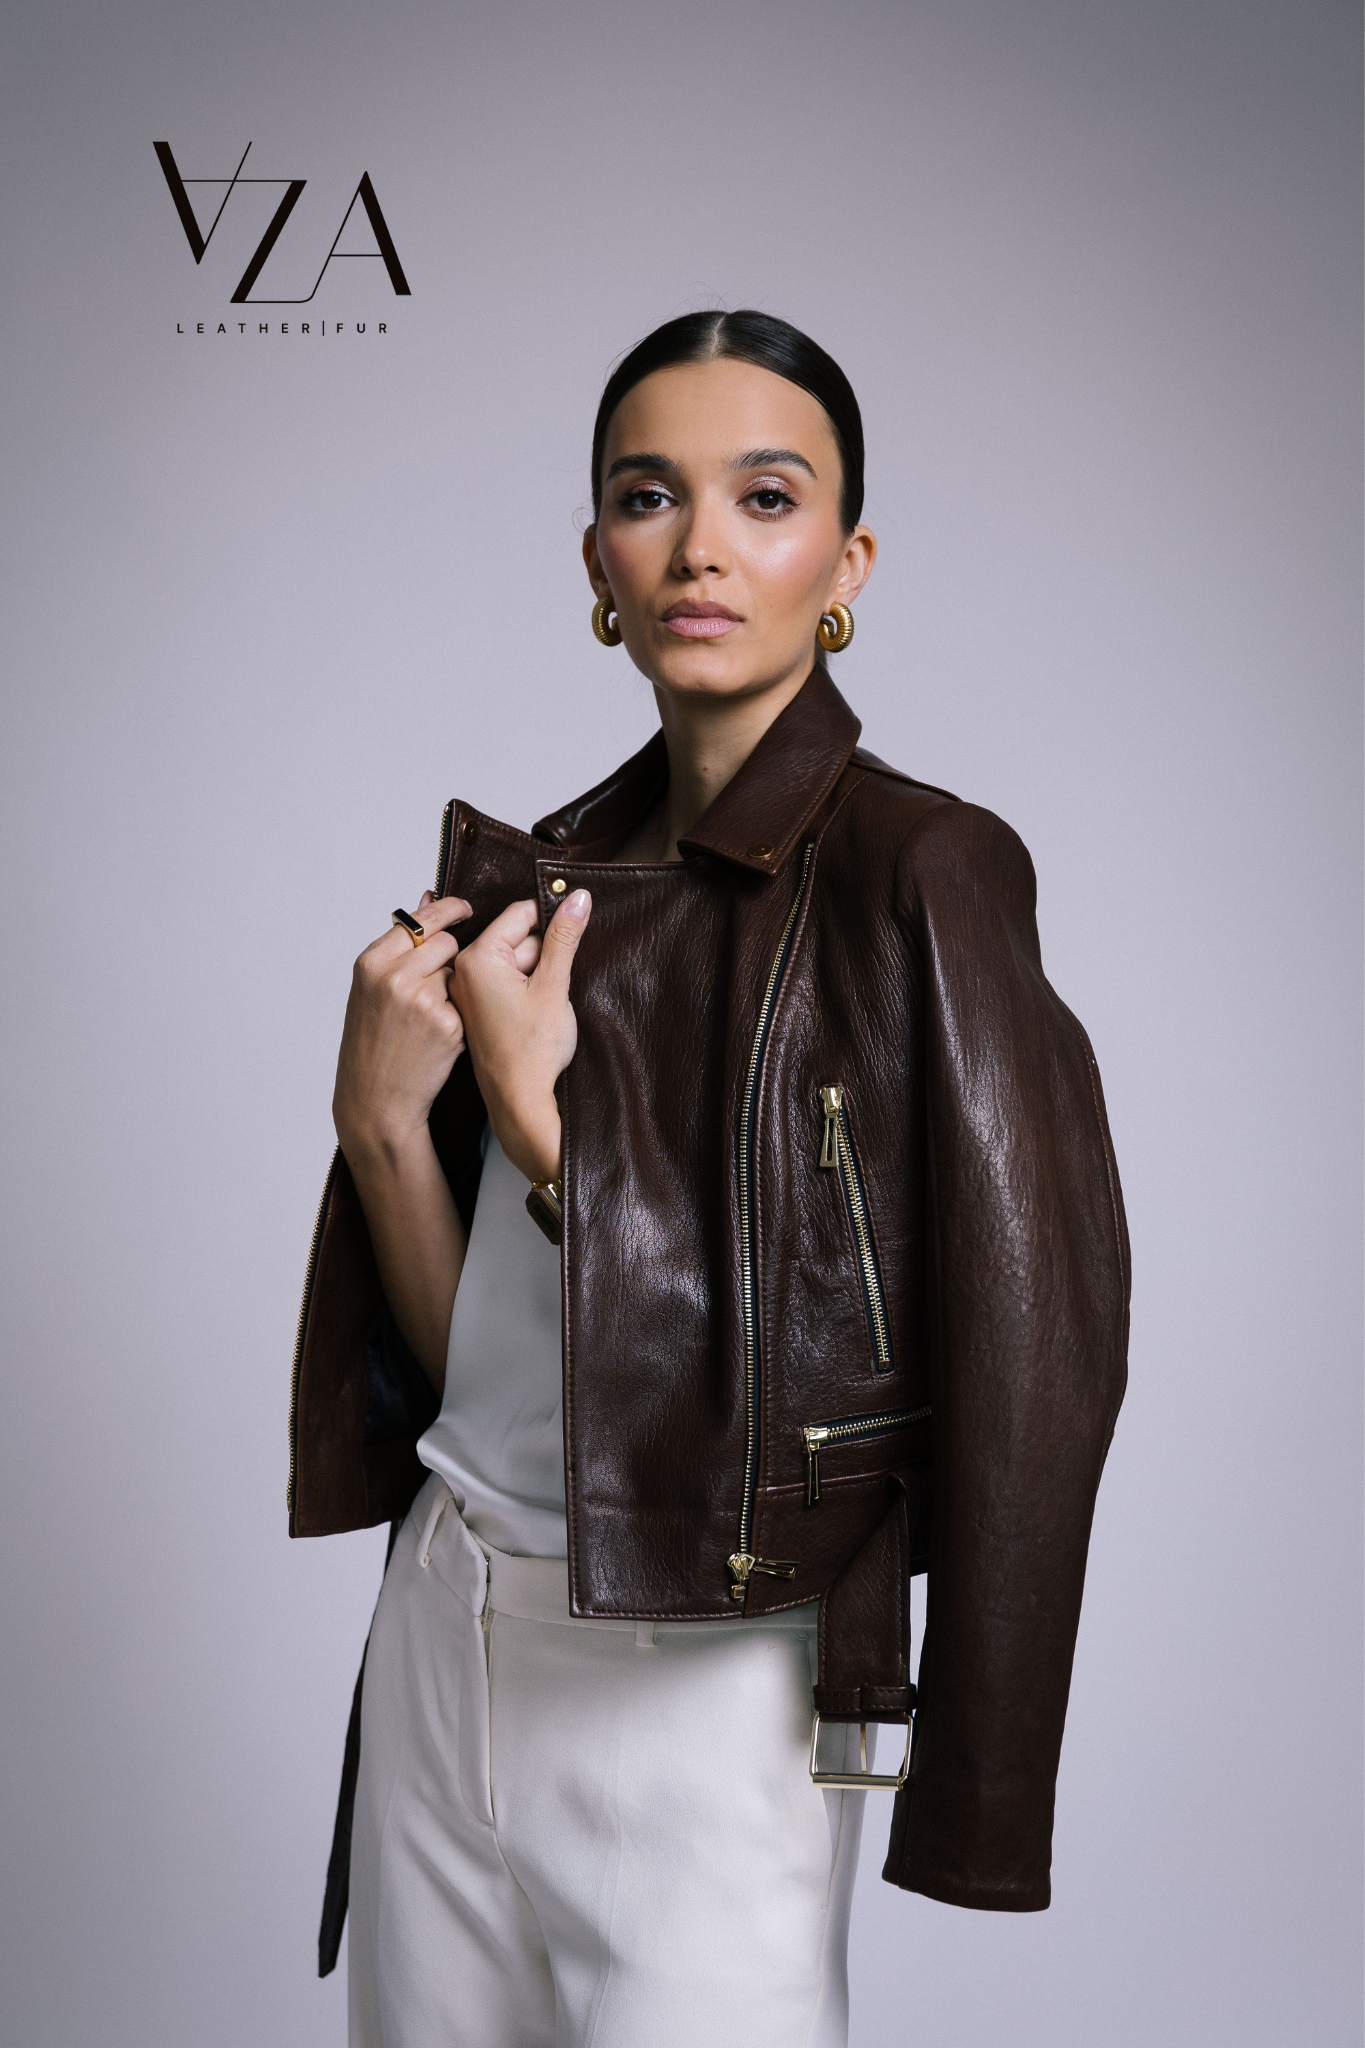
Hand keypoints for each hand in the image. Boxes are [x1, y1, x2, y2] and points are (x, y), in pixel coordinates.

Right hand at [333, 891, 472, 1164]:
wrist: (376, 1100)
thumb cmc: (371, 1044)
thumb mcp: (371, 990)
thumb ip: (400, 946)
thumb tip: (428, 898)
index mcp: (372, 963)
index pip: (421, 920)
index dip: (448, 911)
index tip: (464, 908)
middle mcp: (395, 976)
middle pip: (446, 942)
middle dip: (451, 956)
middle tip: (438, 982)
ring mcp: (423, 1000)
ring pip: (460, 972)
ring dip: (456, 985)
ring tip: (429, 1017)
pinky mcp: (448, 1024)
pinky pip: (468, 1001)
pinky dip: (462, 1013)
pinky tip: (440, 1036)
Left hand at [451, 890, 591, 1182]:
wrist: (519, 1103)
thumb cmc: (531, 1053)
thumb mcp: (554, 986)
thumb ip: (564, 937)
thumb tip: (577, 897)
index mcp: (477, 959)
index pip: (521, 914)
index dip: (552, 927)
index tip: (569, 942)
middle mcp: (464, 971)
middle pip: (517, 938)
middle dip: (543, 957)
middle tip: (550, 991)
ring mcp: (468, 991)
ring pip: (514, 962)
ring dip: (536, 976)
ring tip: (540, 1009)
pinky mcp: (476, 1008)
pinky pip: (505, 983)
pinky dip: (524, 992)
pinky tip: (532, 1016)